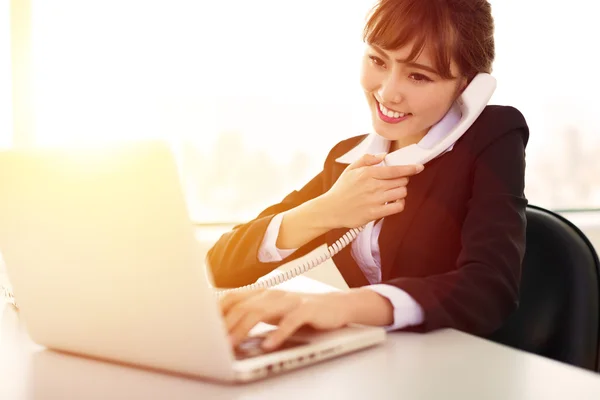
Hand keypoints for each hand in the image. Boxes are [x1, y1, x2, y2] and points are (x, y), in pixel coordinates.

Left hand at [220, 289, 350, 349]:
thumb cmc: (300, 309)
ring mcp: (290, 300)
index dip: (216, 310)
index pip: (233, 297)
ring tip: (231, 344)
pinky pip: (290, 321)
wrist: (336, 305)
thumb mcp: (272, 310)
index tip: (202, 326)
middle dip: (225, 324)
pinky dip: (278, 334)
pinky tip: (268, 345)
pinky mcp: (307, 309)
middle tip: (211, 341)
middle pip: (243, 306)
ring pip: (261, 312)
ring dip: (243, 329)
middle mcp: (274, 293)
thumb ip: (251, 313)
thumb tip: (223, 326)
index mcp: (263, 292)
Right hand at [321, 153, 423, 227]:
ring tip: (393, 192)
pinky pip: (397, 207)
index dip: (410, 168)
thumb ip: (367, 160)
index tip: (419, 167)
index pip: (395, 169)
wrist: (331, 209)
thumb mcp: (350, 169)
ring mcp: (375, 200)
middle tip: (395, 182)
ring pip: (401, 193)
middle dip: (402, 180)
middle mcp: (373, 186)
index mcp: (368, 173)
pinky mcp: (375, 213)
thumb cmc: (341, 189)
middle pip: (401, 181)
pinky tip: (393, 203)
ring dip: (401, 192)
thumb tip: (384, 156)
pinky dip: (399, 204)